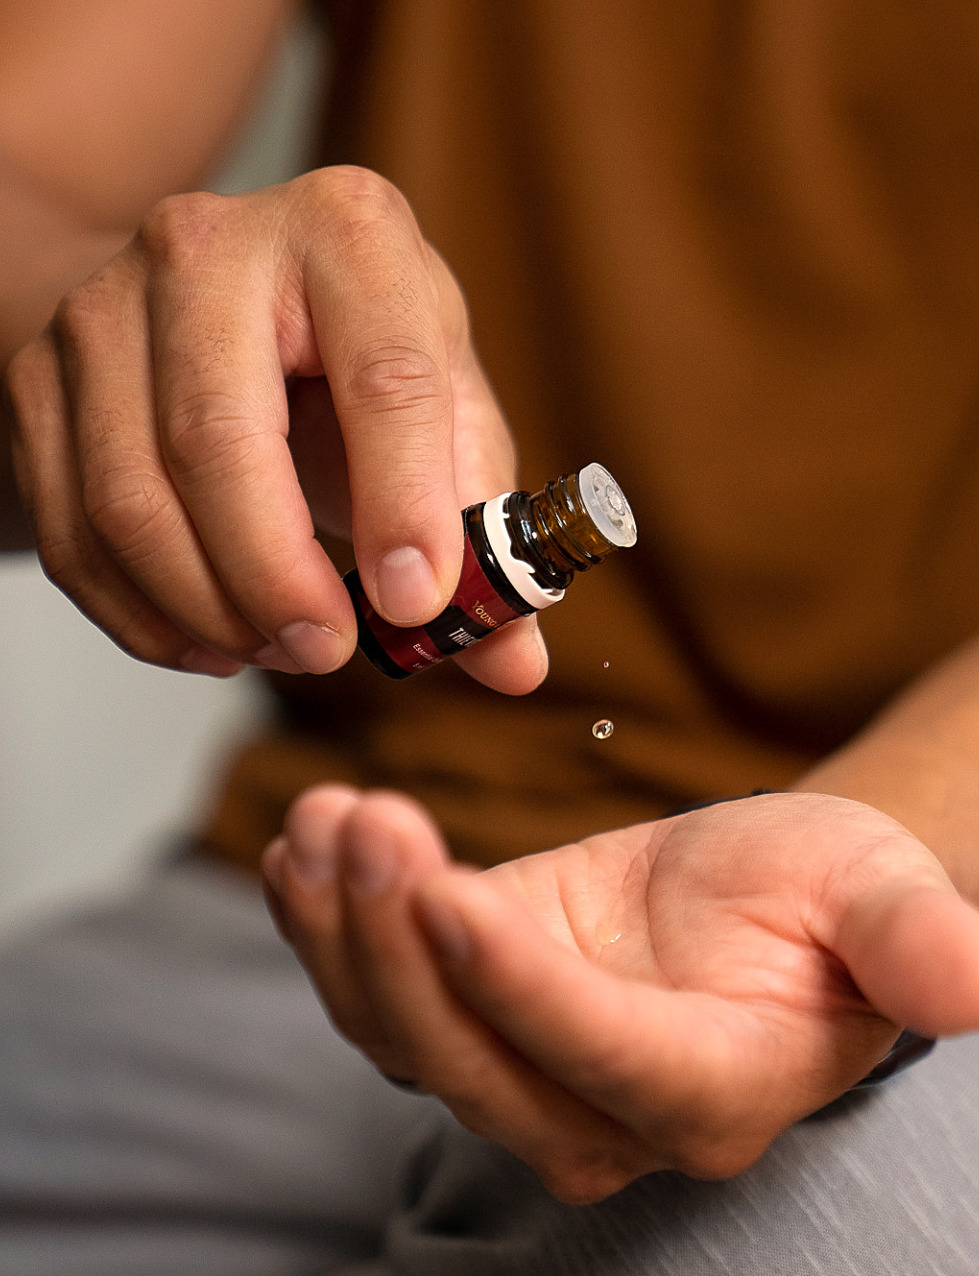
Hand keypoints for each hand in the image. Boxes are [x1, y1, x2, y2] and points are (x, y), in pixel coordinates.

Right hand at [3, 166, 545, 691]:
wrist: (222, 309)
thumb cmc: (350, 359)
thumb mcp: (441, 414)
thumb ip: (481, 532)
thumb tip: (513, 661)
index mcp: (346, 233)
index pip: (383, 376)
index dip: (404, 505)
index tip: (416, 607)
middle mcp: (208, 246)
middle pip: (219, 441)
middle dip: (277, 579)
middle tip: (329, 652)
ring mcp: (103, 307)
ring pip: (131, 500)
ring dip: (210, 610)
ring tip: (278, 647)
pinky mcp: (39, 378)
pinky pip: (72, 533)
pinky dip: (144, 617)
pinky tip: (211, 638)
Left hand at [263, 788, 978, 1202]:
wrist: (760, 898)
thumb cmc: (825, 897)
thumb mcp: (879, 896)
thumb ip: (912, 944)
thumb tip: (972, 980)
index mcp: (712, 1085)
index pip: (597, 1058)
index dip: (518, 989)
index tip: (448, 893)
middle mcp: (602, 1107)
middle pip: (473, 1057)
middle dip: (403, 944)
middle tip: (367, 821)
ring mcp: (521, 1064)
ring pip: (404, 1031)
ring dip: (345, 930)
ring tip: (324, 822)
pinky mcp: (469, 1009)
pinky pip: (378, 992)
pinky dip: (329, 928)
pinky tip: (306, 851)